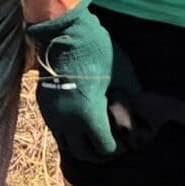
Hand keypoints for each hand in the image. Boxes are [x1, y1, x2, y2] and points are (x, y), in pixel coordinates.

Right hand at [26, 0, 184, 164]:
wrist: (63, 32)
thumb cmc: (96, 51)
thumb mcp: (122, 74)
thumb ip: (132, 97)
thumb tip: (141, 114)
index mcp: (88, 115)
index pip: (104, 148)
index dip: (116, 148)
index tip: (124, 142)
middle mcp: (67, 121)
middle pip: (82, 153)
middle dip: (98, 153)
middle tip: (110, 145)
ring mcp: (52, 114)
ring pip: (65, 144)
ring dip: (80, 145)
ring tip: (93, 137)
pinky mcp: (43, 105)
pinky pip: (56, 129)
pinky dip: (68, 133)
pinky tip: (79, 123)